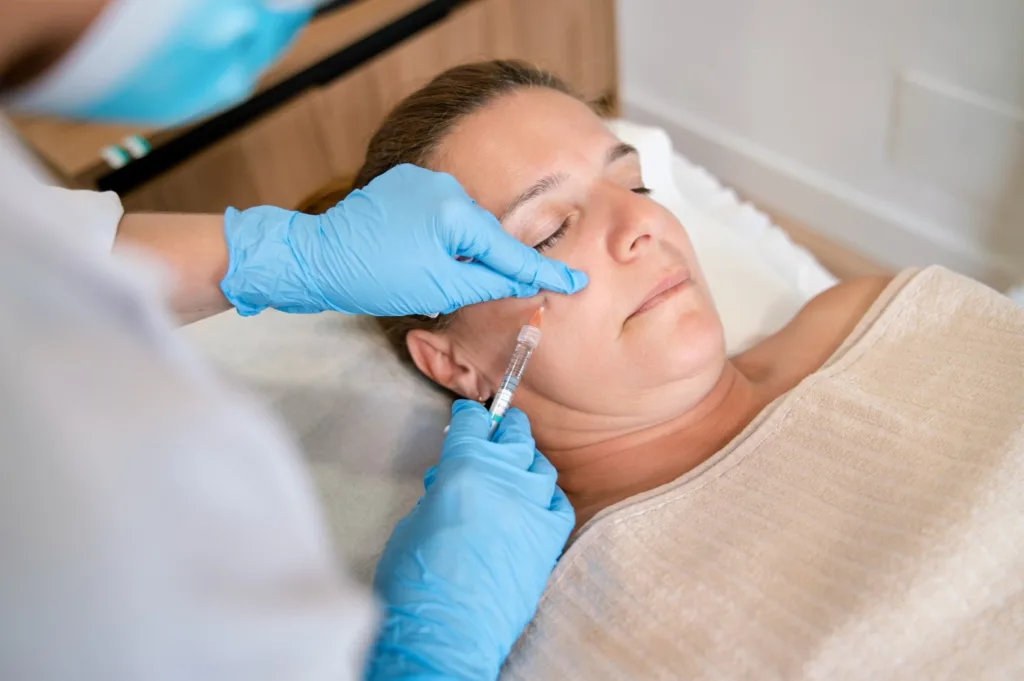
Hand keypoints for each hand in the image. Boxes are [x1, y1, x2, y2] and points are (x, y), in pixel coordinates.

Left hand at [219, 164, 587, 316]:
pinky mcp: (401, 186)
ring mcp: (421, 181)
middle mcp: (444, 187)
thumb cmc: (372, 276)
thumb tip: (522, 283)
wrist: (312, 259)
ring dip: (457, 253)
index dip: (543, 272)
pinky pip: (437, 216)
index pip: (509, 250)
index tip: (575, 281)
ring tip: (428, 279)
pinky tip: (416, 258)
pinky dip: (438, 239)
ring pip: (460, 227)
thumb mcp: (438, 288)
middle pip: (484, 236)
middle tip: (474, 292)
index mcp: (456, 211)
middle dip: (484, 265)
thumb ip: (486, 283)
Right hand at [367, 401, 573, 679]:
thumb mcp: (414, 521)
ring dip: (524, 465)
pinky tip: (534, 505)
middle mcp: (505, 479)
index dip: (467, 418)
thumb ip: (439, 492)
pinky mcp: (550, 540)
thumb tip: (450, 483)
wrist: (446, 632)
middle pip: (515, 434)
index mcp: (465, 467)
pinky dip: (547, 498)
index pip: (473, 423)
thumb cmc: (416, 580)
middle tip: (494, 435)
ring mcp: (534, 508)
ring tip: (510, 475)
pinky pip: (558, 503)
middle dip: (503, 431)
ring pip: (540, 467)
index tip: (466, 418)